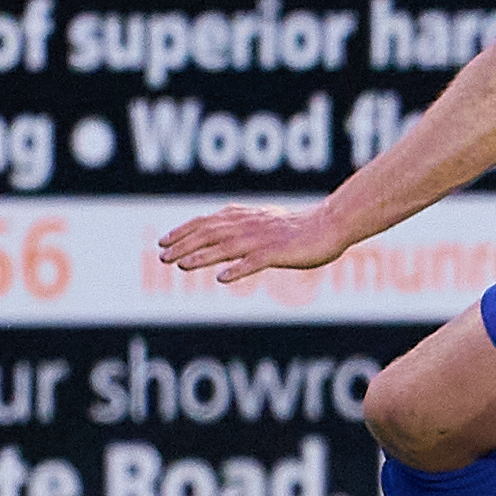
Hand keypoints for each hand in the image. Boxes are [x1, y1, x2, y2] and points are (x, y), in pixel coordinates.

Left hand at [158, 203, 346, 283]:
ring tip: (181, 265)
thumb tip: (221, 234)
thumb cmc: (302, 226)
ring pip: (227, 246)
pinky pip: (256, 261)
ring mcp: (264, 239)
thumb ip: (244, 226)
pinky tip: (224, 278)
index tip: (164, 241)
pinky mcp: (280, 252)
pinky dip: (239, 268)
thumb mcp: (267, 221)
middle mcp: (250, 226)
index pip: (208, 222)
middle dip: (184, 244)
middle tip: (162, 256)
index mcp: (246, 217)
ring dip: (202, 256)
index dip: (184, 231)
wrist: (333, 223)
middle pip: (211, 234)